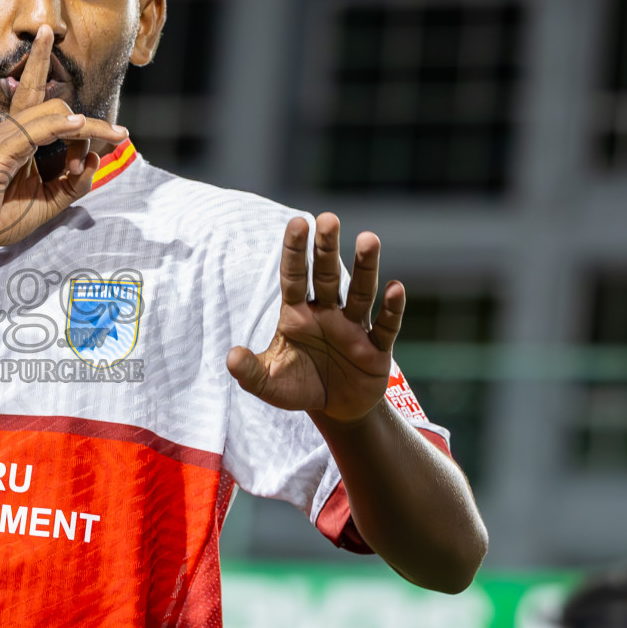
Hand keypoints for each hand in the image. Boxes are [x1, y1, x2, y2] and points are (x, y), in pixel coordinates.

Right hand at [0, 25, 127, 260]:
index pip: (47, 108)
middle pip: (43, 95)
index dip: (85, 122)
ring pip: (50, 112)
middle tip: (113, 125)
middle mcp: (9, 132)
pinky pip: (33, 131)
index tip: (115, 138)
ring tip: (110, 138)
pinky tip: (80, 127)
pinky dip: (59, 126)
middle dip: (73, 95)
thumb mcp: (48, 203)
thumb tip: (94, 159)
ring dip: (85, 126)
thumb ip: (72, 183)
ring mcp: (2, 140)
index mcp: (17, 140)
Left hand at [226, 213, 404, 423]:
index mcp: (297, 315)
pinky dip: (392, 309)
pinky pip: (385, 327)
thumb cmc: (299, 386)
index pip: (294, 277)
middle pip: (326, 275)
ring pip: (360, 292)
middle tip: (328, 218)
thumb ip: (250, 372)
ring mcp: (353, 328)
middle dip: (326, 248)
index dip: (294, 251)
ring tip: (368, 239)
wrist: (335, 409)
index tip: (297, 222)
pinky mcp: (376, 349)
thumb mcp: (269, 384)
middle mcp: (326, 314)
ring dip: (365, 267)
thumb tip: (231, 357)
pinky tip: (395, 288)